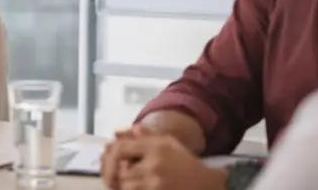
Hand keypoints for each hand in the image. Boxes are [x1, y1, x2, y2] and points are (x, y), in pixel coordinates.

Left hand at [102, 128, 225, 189]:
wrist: (207, 184)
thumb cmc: (185, 163)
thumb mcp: (168, 143)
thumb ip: (145, 135)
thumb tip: (117, 132)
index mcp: (155, 146)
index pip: (120, 149)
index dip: (109, 159)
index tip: (109, 166)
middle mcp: (155, 163)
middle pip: (121, 173)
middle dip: (118, 178)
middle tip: (115, 181)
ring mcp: (157, 182)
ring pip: (127, 187)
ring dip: (126, 188)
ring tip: (131, 185)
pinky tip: (140, 187)